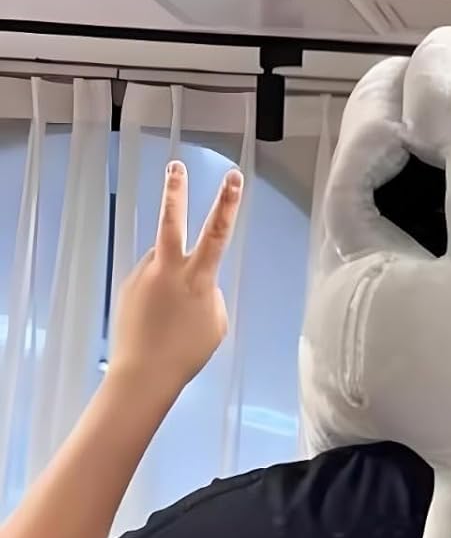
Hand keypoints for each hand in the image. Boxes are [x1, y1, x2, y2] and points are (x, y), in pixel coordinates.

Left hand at [108, 161, 242, 400]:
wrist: (145, 371)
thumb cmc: (188, 351)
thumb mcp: (216, 322)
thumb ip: (210, 293)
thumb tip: (196, 280)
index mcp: (197, 278)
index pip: (217, 233)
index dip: (228, 204)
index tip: (233, 178)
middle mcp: (168, 269)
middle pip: (171, 221)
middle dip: (176, 192)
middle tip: (176, 166)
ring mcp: (145, 274)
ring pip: (164, 263)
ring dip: (172, 280)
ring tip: (173, 315)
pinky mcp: (130, 285)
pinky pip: (152, 282)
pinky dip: (159, 297)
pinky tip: (159, 321)